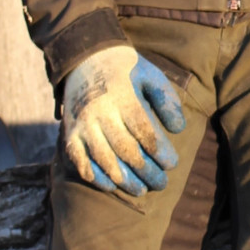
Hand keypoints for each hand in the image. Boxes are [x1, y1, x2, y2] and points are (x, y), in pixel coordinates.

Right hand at [62, 45, 186, 195]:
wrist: (86, 59)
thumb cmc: (126, 70)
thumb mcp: (150, 74)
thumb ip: (166, 98)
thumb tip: (179, 129)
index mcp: (123, 96)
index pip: (144, 131)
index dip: (159, 151)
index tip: (172, 164)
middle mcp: (100, 113)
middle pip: (125, 150)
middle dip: (146, 170)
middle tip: (162, 183)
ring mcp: (82, 126)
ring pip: (104, 160)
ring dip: (124, 180)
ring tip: (142, 190)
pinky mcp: (69, 135)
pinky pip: (81, 163)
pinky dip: (97, 178)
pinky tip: (113, 186)